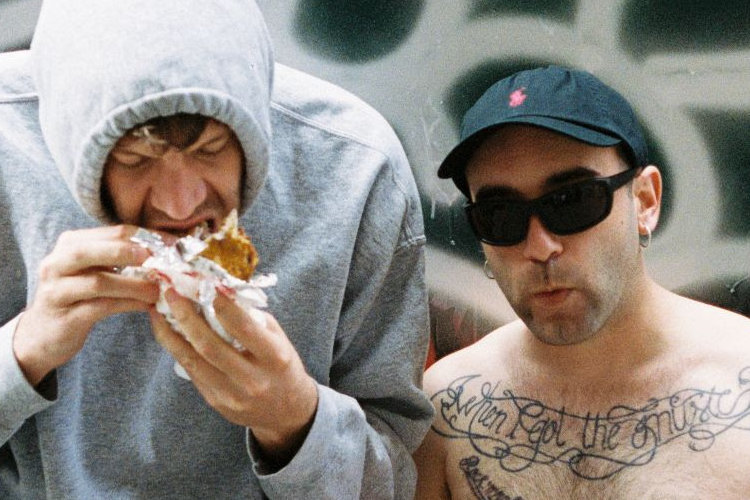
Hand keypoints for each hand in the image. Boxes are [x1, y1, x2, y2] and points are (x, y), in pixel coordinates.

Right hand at [13, 225, 159, 385]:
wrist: (43, 335)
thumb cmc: (77, 297)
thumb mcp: (93, 271)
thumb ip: (119, 259)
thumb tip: (165, 253)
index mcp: (70, 245)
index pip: (113, 232)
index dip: (146, 236)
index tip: (174, 245)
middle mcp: (57, 263)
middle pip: (93, 250)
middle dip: (130, 252)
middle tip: (159, 259)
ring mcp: (57, 290)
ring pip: (98, 282)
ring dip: (134, 285)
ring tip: (158, 289)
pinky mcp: (65, 317)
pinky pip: (100, 307)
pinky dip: (128, 304)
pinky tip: (146, 305)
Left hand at [150, 287, 318, 464]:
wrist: (286, 411)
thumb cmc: (283, 366)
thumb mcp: (279, 340)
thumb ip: (253, 319)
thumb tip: (220, 293)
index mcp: (273, 357)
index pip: (242, 327)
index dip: (220, 304)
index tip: (203, 283)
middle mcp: (252, 378)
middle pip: (209, 345)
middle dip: (186, 316)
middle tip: (170, 294)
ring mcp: (231, 394)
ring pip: (192, 361)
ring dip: (170, 334)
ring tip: (158, 312)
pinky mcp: (215, 402)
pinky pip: (191, 372)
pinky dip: (177, 350)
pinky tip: (168, 333)